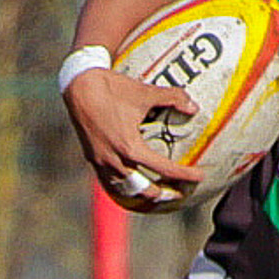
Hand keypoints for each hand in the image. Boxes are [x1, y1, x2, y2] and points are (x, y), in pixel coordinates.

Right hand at [63, 67, 203, 205]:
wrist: (78, 85)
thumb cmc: (112, 87)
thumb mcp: (145, 92)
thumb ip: (173, 98)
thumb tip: (195, 107)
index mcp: (130, 148)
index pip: (164, 169)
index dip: (185, 175)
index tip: (200, 176)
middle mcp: (115, 160)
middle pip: (144, 189)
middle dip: (163, 193)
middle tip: (179, 192)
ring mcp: (101, 161)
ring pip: (125, 189)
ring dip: (142, 193)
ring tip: (157, 193)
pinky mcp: (91, 157)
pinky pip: (109, 181)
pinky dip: (123, 186)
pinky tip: (131, 185)